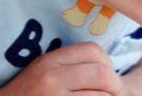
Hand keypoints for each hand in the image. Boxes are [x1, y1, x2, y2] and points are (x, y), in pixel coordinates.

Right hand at [0, 42, 122, 94]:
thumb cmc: (26, 93)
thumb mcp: (41, 71)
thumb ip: (68, 64)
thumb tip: (105, 65)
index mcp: (49, 61)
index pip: (93, 51)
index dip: (107, 63)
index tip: (107, 75)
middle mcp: (53, 79)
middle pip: (102, 74)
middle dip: (115, 86)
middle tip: (113, 94)